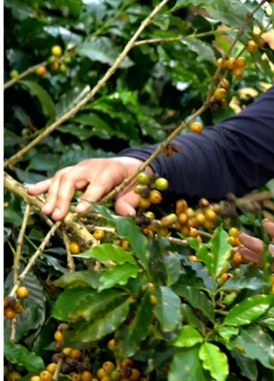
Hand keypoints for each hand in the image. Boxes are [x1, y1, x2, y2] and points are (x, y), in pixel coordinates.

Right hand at [25, 157, 147, 220]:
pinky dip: (42, 185)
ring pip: (61, 177)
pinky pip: (55, 177)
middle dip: (63, 198)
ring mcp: (80, 167)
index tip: (78, 212)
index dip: (87, 198)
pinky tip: (30, 192)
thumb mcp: (136, 192)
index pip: (97, 184)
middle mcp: (92, 167)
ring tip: (46, 212)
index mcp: (110, 171)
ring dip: (51, 195)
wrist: (131, 164)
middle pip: (72, 179)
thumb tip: (128, 215)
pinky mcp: (72, 171)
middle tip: (57, 216)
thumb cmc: (133, 180)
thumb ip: (129, 203)